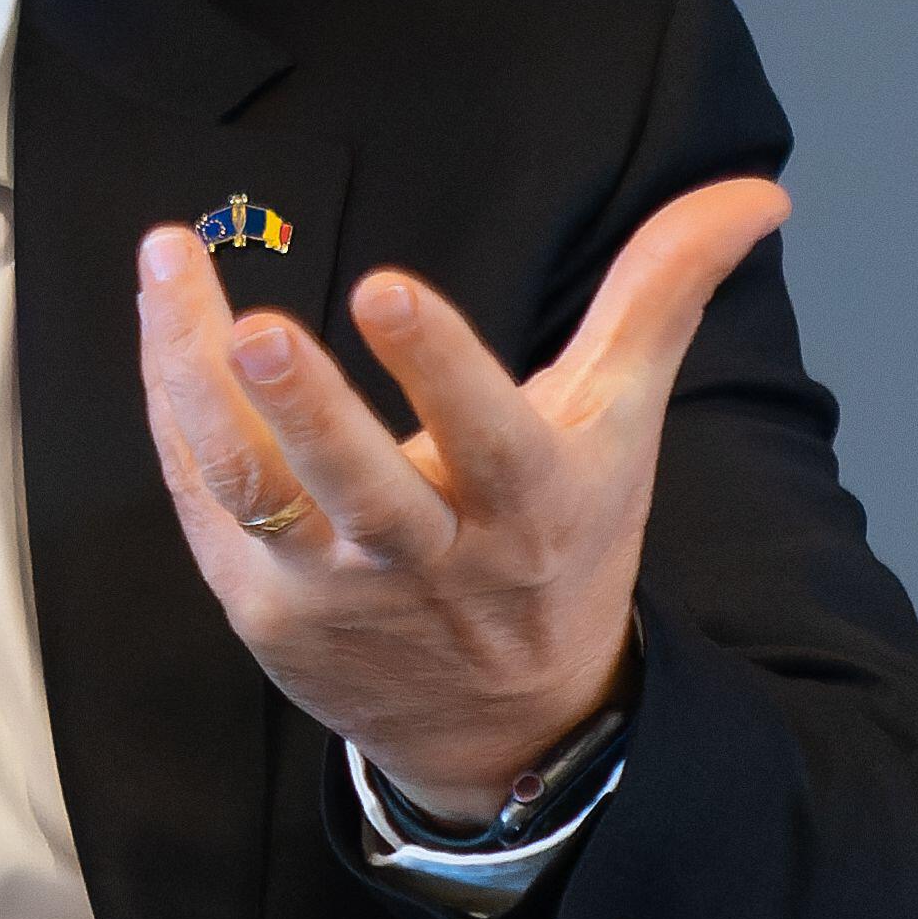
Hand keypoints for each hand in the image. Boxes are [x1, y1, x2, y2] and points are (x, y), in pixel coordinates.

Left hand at [135, 179, 789, 824]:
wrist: (504, 726)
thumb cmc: (560, 543)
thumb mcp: (621, 423)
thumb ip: (664, 292)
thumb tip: (757, 192)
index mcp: (527, 507)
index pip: (488, 437)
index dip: (441, 368)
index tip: (387, 287)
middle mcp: (429, 560)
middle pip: (359, 490)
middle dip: (307, 412)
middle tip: (256, 329)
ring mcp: (333, 593)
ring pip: (253, 493)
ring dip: (196, 386)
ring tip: (167, 276)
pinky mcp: (259, 606)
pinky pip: (202, 502)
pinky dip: (172, 413)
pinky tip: (159, 324)